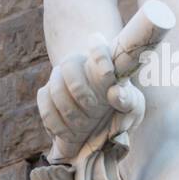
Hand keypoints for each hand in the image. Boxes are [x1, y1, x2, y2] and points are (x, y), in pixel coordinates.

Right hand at [36, 34, 144, 161]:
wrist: (99, 129)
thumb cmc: (121, 111)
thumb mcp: (133, 108)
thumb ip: (128, 100)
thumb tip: (115, 93)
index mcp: (106, 61)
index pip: (98, 44)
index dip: (99, 53)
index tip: (108, 72)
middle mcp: (80, 63)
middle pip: (69, 64)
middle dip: (81, 91)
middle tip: (95, 110)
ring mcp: (60, 77)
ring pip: (55, 86)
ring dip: (70, 111)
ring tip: (85, 128)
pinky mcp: (46, 93)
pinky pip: (44, 102)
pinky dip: (57, 122)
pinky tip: (70, 135)